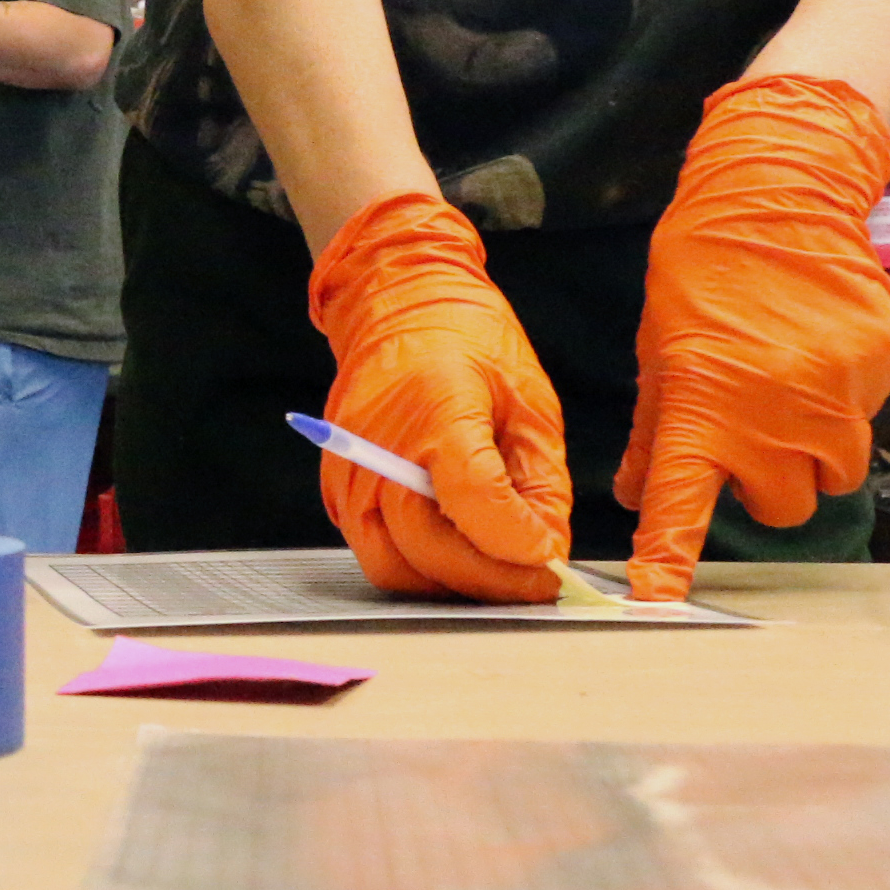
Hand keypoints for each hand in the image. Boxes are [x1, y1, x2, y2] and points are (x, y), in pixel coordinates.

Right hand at [310, 193, 569, 602]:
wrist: (399, 306)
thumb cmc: (470, 344)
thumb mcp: (529, 404)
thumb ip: (539, 484)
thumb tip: (544, 553)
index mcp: (435, 410)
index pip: (474, 503)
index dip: (519, 545)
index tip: (551, 558)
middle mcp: (377, 447)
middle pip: (430, 549)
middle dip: (492, 579)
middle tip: (536, 580)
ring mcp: (348, 473)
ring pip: (397, 568)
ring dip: (453, 582)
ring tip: (498, 570)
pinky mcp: (338, 490)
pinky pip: (380, 552)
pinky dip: (422, 566)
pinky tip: (461, 549)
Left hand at [617, 72, 889, 601]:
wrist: (778, 198)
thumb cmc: (703, 272)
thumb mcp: (659, 352)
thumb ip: (657, 430)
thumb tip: (641, 491)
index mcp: (706, 412)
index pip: (684, 506)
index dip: (671, 558)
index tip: (659, 599)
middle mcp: (775, 419)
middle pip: (784, 507)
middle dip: (766, 487)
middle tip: (747, 438)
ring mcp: (837, 399)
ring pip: (833, 474)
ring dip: (810, 455)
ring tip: (786, 396)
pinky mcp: (882, 371)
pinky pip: (865, 417)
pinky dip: (841, 403)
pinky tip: (818, 355)